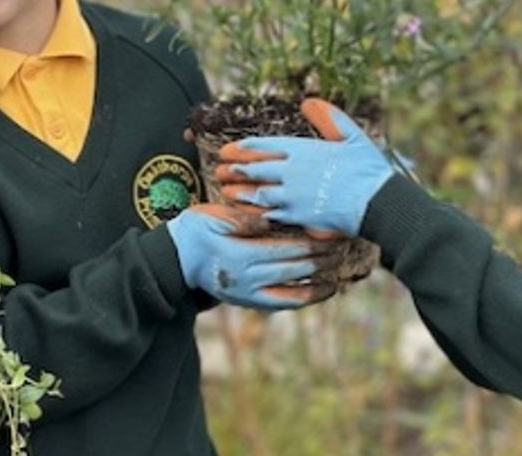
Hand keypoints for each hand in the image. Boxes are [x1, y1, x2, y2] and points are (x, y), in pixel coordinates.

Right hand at [166, 204, 340, 308]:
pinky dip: (302, 299)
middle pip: (292, 269)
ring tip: (338, 277)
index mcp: (239, 254)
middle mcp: (246, 278)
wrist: (178, 259)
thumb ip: (242, 219)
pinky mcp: (248, 302)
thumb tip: (270, 218)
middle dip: (319, 260)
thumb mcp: (213, 216)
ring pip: (290, 293)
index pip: (283, 249)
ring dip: (316, 286)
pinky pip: (281, 304)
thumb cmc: (197, 230)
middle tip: (343, 250)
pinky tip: (320, 292)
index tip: (330, 236)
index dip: (309, 243)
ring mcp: (248, 293)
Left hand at [215, 98, 392, 236]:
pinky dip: (256, 213)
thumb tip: (308, 102)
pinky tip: (248, 213)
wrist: (378, 203)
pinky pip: (270, 214)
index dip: (244, 148)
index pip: (264, 146)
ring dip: (240, 192)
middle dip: (235, 169)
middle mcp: (292, 172)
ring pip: (257, 193)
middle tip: (220, 170)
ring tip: (227, 192)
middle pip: (255, 169)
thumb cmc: (367, 169)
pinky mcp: (298, 217)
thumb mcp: (351, 135)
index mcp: (302, 150)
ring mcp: (292, 196)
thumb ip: (328, 117)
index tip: (229, 149)